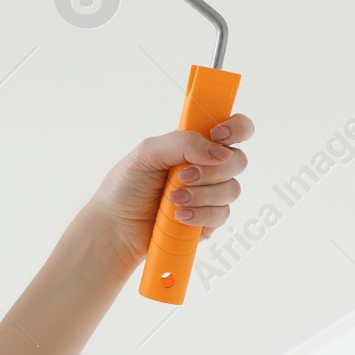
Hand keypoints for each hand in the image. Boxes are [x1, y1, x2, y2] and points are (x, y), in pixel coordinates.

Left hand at [90, 114, 254, 270]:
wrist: (116, 225)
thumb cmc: (127, 185)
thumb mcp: (147, 153)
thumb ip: (182, 143)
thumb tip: (218, 151)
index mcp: (195, 144)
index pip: (234, 128)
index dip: (236, 128)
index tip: (218, 137)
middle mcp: (207, 167)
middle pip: (238, 160)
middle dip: (211, 170)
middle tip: (182, 177)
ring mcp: (211, 194)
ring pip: (231, 189)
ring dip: (202, 194)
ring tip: (172, 200)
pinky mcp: (210, 220)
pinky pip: (222, 214)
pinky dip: (200, 214)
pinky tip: (179, 216)